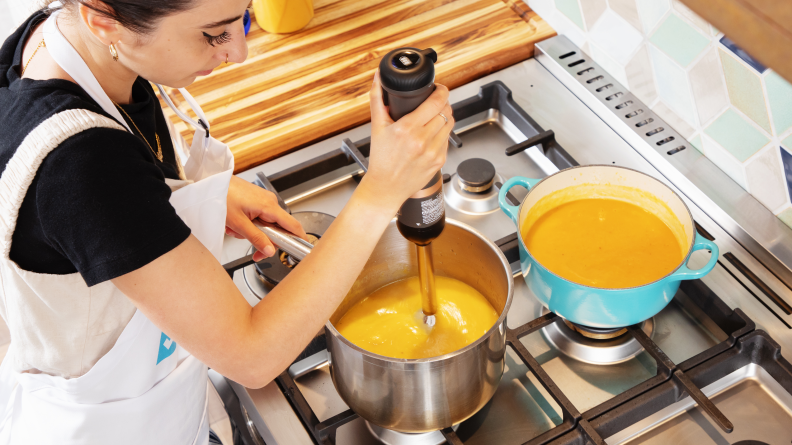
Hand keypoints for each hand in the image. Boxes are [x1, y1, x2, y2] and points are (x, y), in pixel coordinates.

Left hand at [225, 176, 307, 260]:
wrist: (211, 183)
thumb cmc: (222, 196)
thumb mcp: (238, 223)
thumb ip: (256, 238)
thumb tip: (270, 250)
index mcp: (269, 205)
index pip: (292, 225)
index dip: (299, 239)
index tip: (301, 250)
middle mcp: (270, 201)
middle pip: (278, 228)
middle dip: (264, 240)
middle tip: (254, 252)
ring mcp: (263, 199)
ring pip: (266, 224)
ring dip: (252, 232)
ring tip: (236, 230)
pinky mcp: (257, 199)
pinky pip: (259, 217)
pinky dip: (249, 224)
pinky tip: (237, 223)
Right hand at [364, 71, 453, 208]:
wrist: (386, 187)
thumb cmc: (381, 158)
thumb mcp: (377, 126)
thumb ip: (378, 98)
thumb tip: (378, 78)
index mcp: (407, 129)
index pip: (436, 101)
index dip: (441, 90)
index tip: (438, 88)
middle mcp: (423, 140)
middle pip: (446, 110)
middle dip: (443, 102)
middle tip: (435, 101)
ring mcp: (433, 152)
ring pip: (451, 123)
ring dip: (445, 116)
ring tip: (434, 116)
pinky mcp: (440, 160)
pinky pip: (448, 139)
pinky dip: (442, 133)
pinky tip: (432, 133)